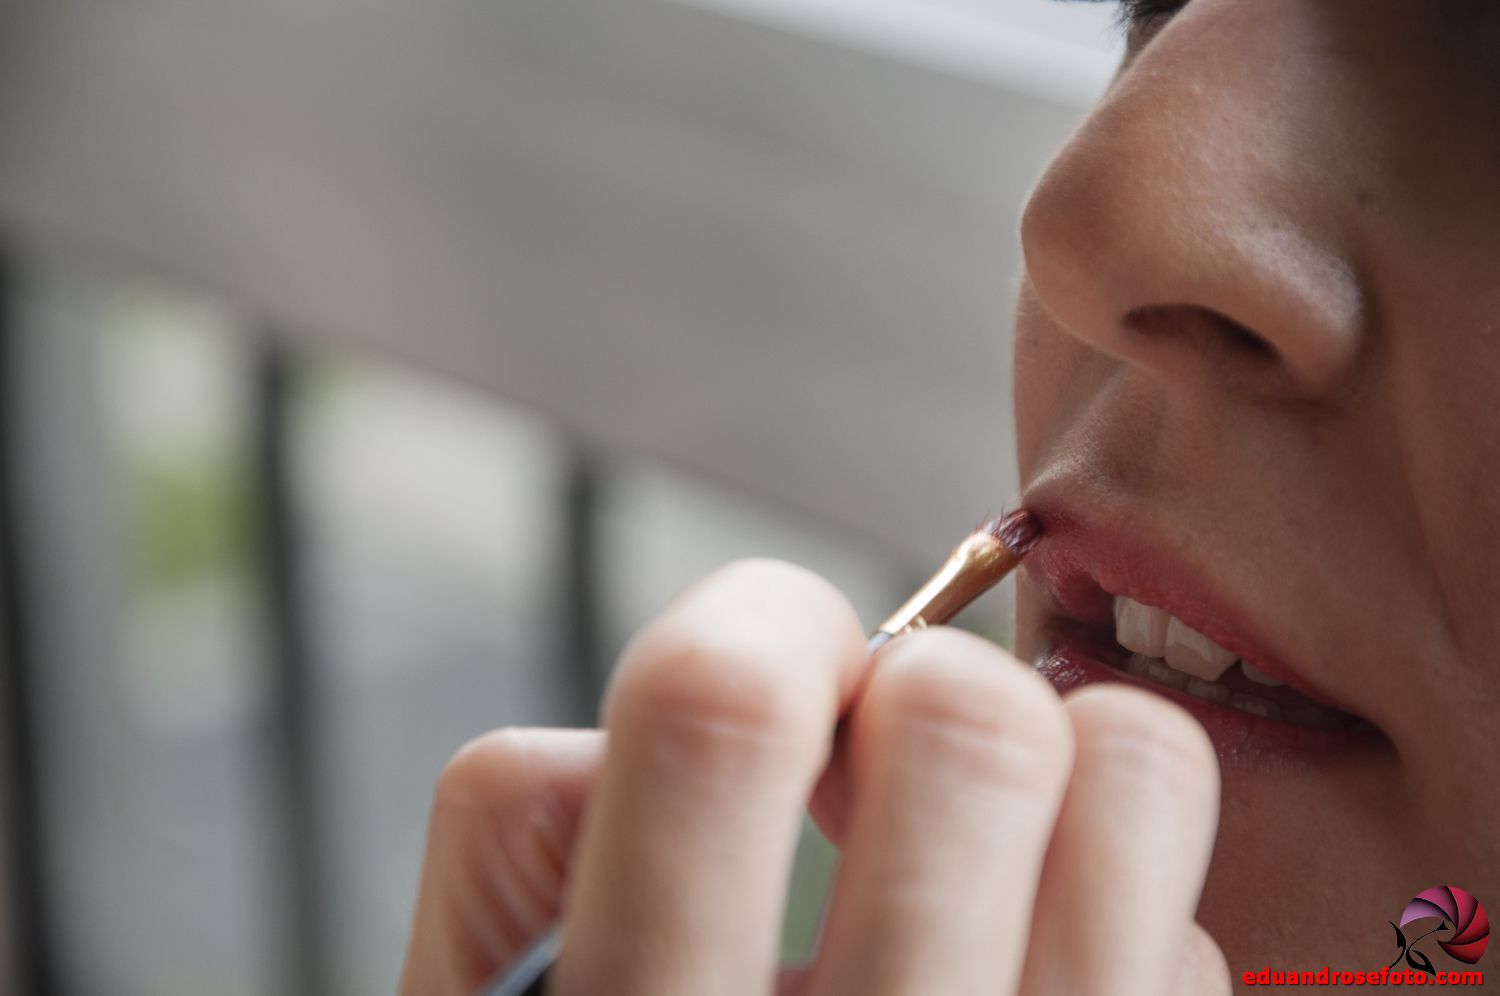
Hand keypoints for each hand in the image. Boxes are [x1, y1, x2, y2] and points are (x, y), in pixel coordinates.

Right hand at [398, 560, 1229, 994]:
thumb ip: (539, 851)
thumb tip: (731, 686)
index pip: (721, 703)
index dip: (759, 622)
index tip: (779, 678)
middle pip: (969, 721)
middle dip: (925, 692)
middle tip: (885, 771)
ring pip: (1136, 773)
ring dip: (1060, 764)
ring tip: (986, 842)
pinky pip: (1190, 939)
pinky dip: (1123, 924)